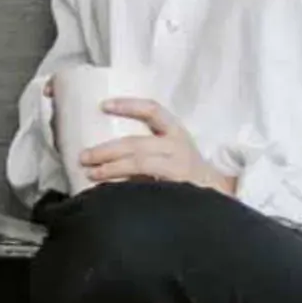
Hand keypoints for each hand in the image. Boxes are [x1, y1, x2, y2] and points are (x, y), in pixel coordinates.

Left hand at [78, 98, 236, 196]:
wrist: (218, 197)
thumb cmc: (184, 172)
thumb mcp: (169, 152)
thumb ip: (144, 148)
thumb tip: (101, 153)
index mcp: (176, 132)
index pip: (153, 110)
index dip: (128, 105)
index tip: (103, 105)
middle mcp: (179, 147)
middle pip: (137, 144)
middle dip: (107, 150)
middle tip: (84, 156)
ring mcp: (181, 169)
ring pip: (141, 163)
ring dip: (112, 169)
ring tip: (92, 173)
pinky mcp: (181, 190)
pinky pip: (149, 187)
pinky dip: (127, 188)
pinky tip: (111, 193)